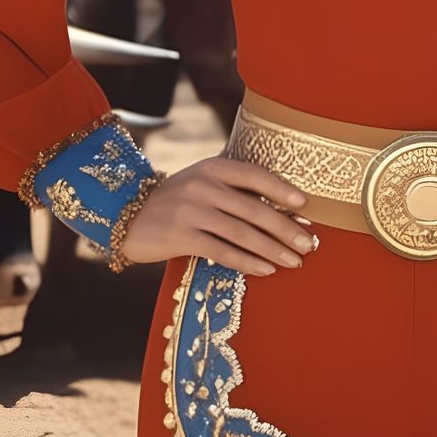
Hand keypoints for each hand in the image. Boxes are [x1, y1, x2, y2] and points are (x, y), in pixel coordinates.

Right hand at [120, 155, 319, 275]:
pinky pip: (222, 252)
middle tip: (309, 243)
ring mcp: (191, 211)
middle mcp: (203, 185)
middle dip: (285, 228)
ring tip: (294, 261)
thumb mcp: (202, 183)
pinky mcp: (181, 237)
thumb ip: (234, 190)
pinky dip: (248, 262)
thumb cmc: (177, 200)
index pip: (254, 174)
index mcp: (213, 166)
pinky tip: (267, 270)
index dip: (281, 188)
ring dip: (272, 249)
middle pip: (253, 208)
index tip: (305, 204)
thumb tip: (282, 210)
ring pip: (241, 233)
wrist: (127, 215)